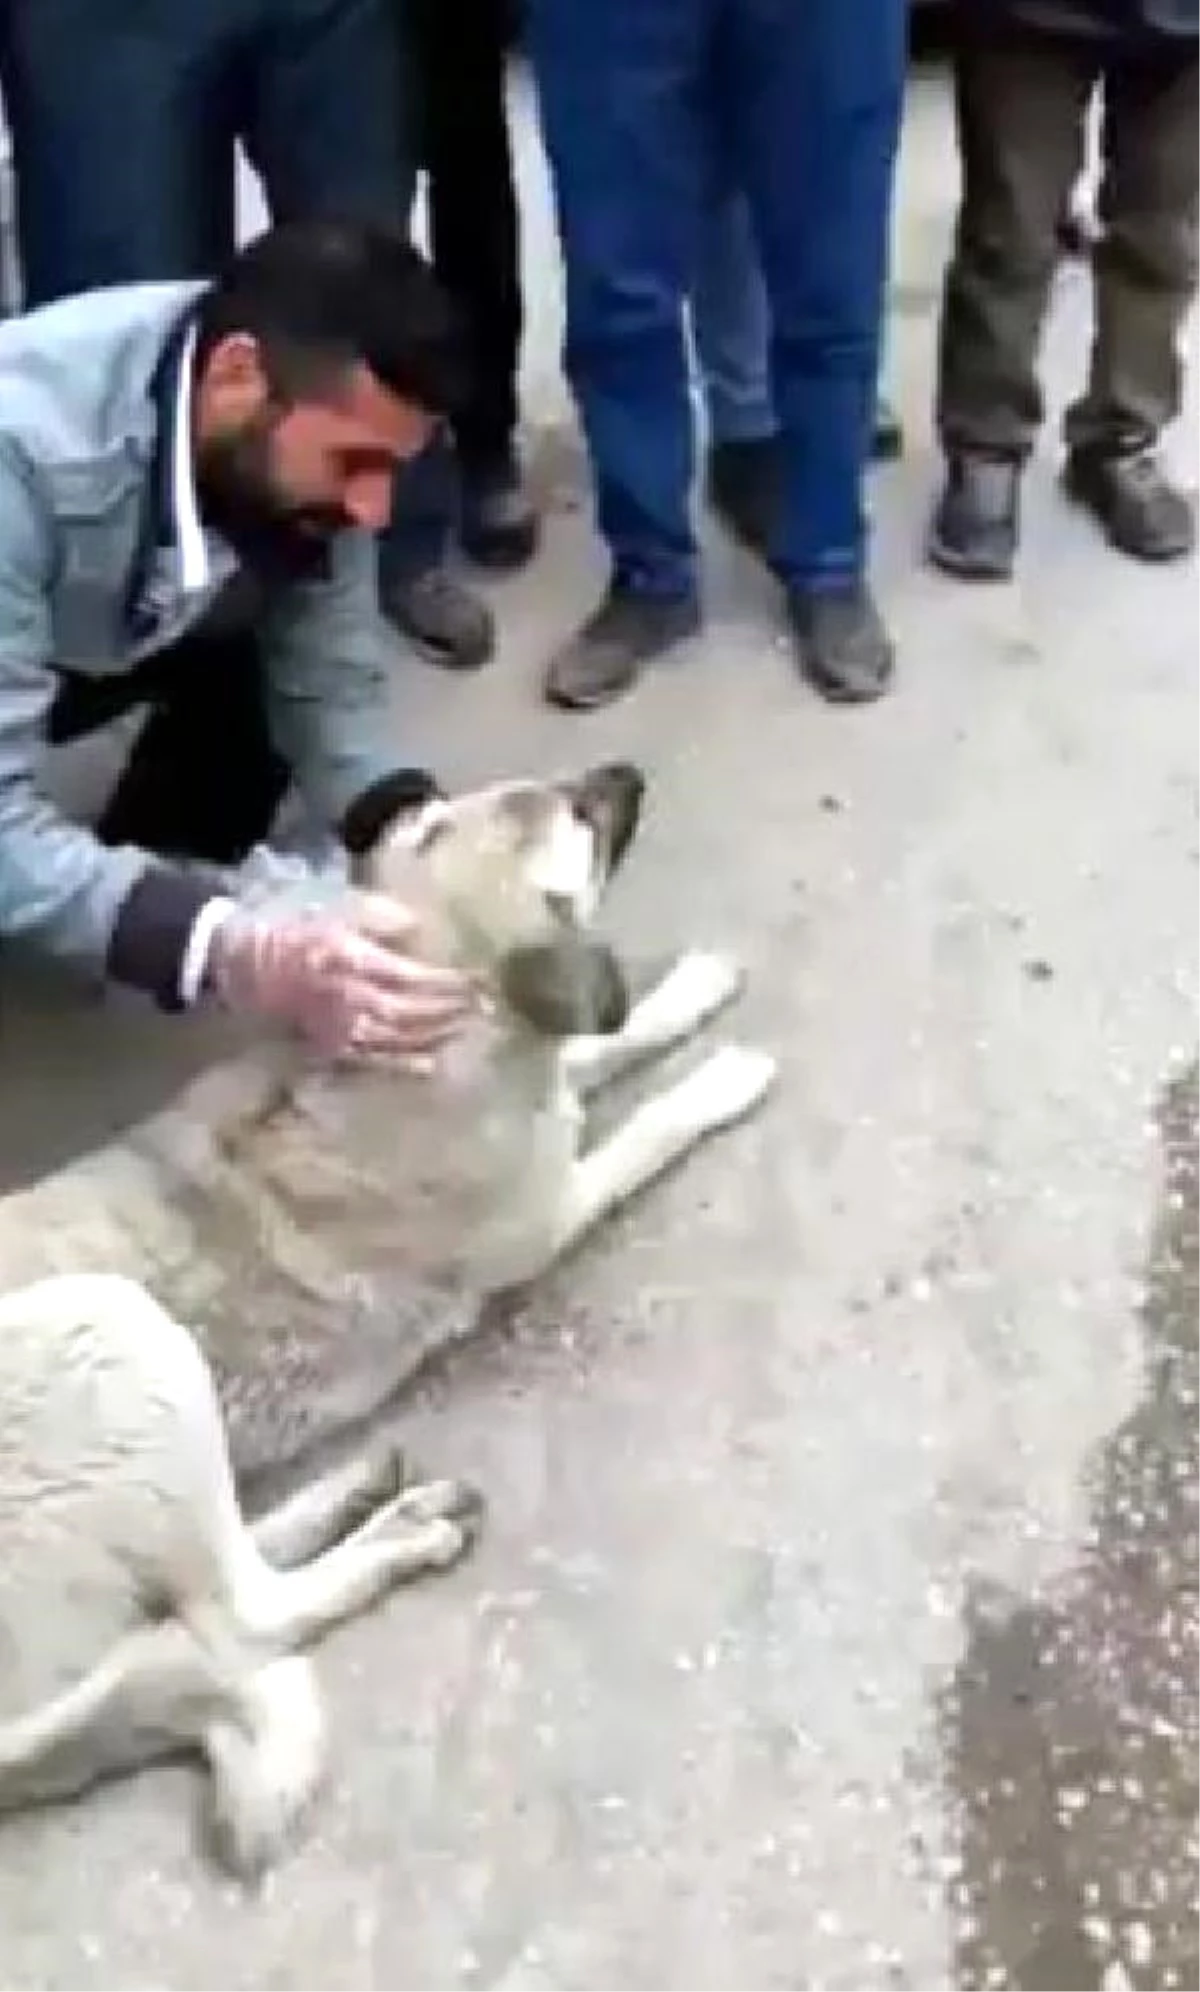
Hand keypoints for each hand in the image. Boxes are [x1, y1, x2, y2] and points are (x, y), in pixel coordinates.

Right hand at [207, 893, 472, 1063]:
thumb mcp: (337, 906)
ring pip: (398, 1039)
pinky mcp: (326, 1045)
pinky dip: (403, 1063)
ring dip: (436, 1036)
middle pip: (413, 1012)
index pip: (414, 978)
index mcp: (353, 959)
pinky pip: (372, 1059)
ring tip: (467, 1029)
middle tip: (486, 1009)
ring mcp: (338, 1026)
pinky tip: (429, 1063)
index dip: (450, 984)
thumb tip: (421, 929)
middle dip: (452, 1012)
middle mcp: (350, 998)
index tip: (481, 981)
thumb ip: (382, 916)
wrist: (239, 959)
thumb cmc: (291, 926)